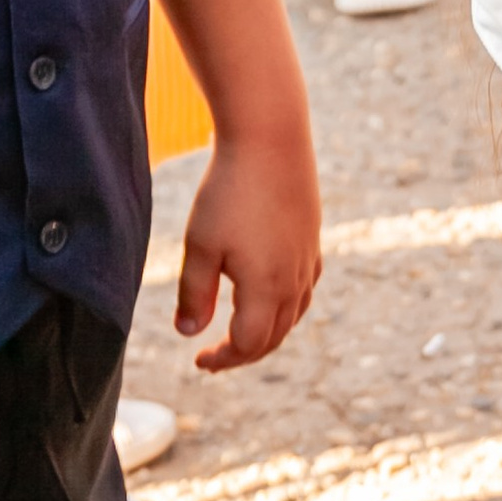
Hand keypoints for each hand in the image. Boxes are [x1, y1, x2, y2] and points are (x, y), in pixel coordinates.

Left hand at [174, 128, 321, 370]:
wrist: (271, 139)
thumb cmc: (229, 192)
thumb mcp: (200, 245)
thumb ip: (194, 294)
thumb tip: (189, 332)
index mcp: (266, 288)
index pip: (248, 344)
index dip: (223, 359)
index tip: (198, 361)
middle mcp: (294, 280)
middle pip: (274, 336)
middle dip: (244, 353)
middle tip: (214, 356)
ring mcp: (308, 259)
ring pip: (293, 315)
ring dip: (267, 333)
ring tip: (242, 333)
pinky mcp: (312, 239)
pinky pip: (305, 289)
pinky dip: (287, 306)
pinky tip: (273, 296)